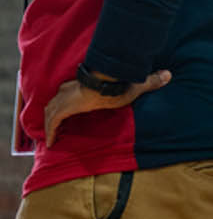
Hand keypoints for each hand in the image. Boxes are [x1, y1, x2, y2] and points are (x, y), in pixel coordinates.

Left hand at [43, 69, 169, 146]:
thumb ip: (149, 81)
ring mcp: (63, 100)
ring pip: (50, 113)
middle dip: (52, 114)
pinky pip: (52, 123)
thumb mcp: (135, 85)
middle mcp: (68, 92)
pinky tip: (49, 143)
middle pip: (54, 103)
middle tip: (53, 126)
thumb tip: (168, 75)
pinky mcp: (62, 109)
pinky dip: (50, 132)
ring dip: (49, 124)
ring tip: (50, 137)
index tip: (65, 109)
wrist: (107, 80)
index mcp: (81, 86)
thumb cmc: (118, 82)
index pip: (68, 92)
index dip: (65, 101)